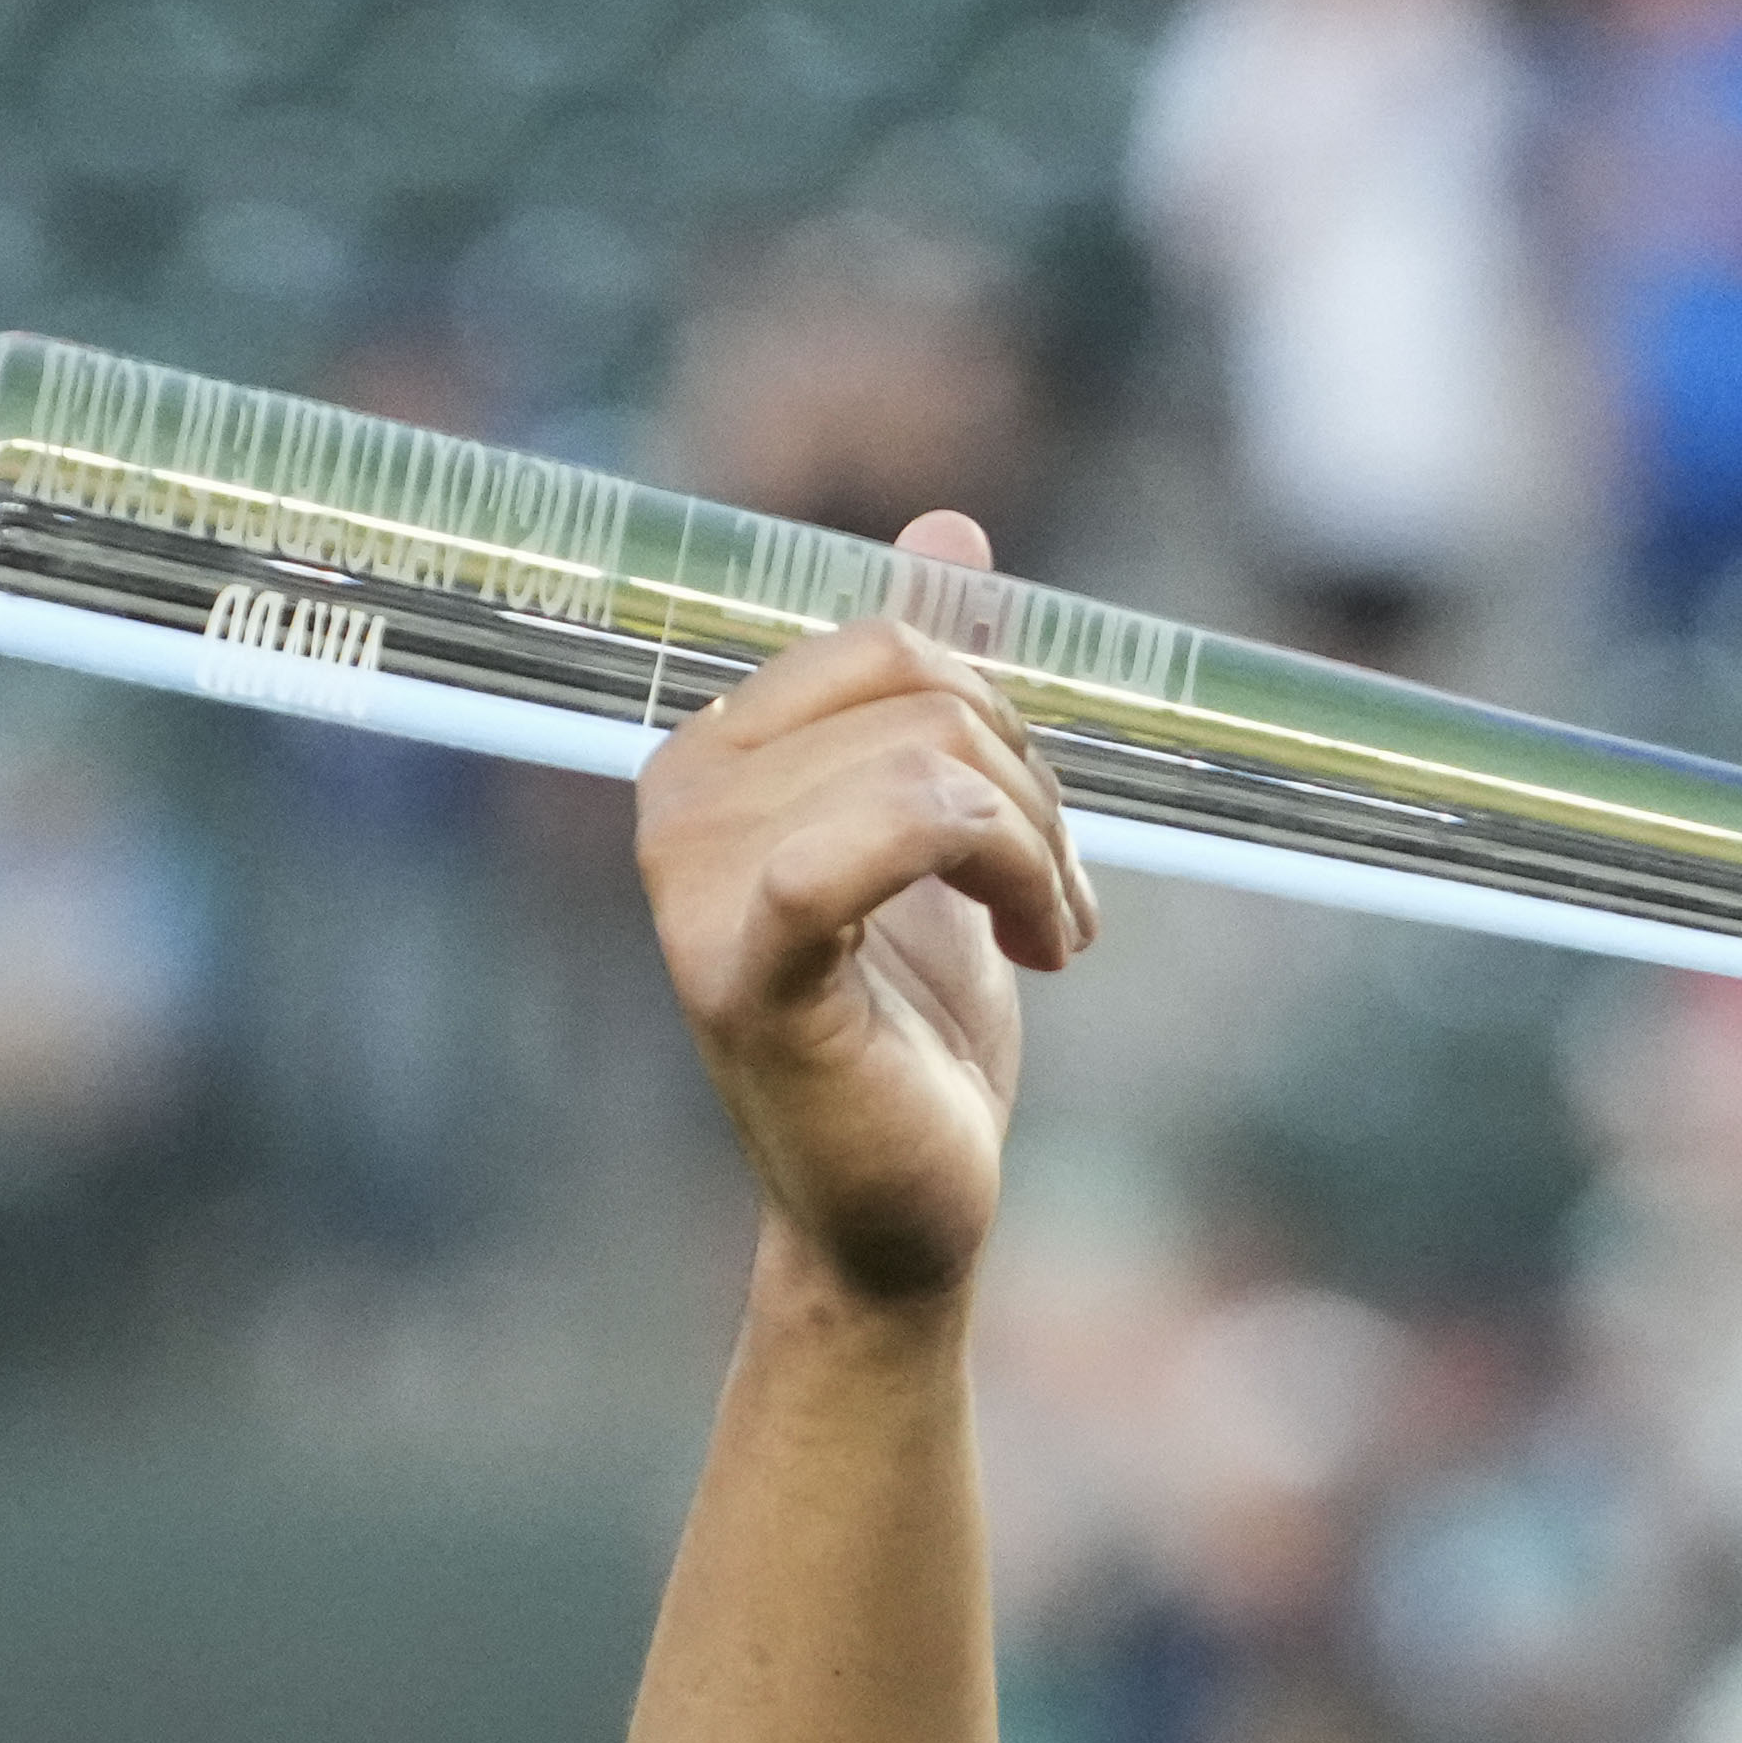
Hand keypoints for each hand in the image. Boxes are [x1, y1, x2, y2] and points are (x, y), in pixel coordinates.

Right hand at [633, 512, 1097, 1305]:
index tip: (1035, 838)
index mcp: (713, 751)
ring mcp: (697, 886)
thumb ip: (929, 685)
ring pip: (934, 766)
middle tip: (1061, 902)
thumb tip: (947, 531)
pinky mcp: (747, 973)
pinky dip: (996, 878)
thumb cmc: (913, 1030)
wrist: (902, 1211)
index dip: (1002, 722)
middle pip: (921, 692)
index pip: (892, 643)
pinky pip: (877, 843)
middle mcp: (679, 799)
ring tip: (1054, 937)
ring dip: (1040, 854)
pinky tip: (1038, 951)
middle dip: (1033, 792)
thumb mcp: (940, 829)